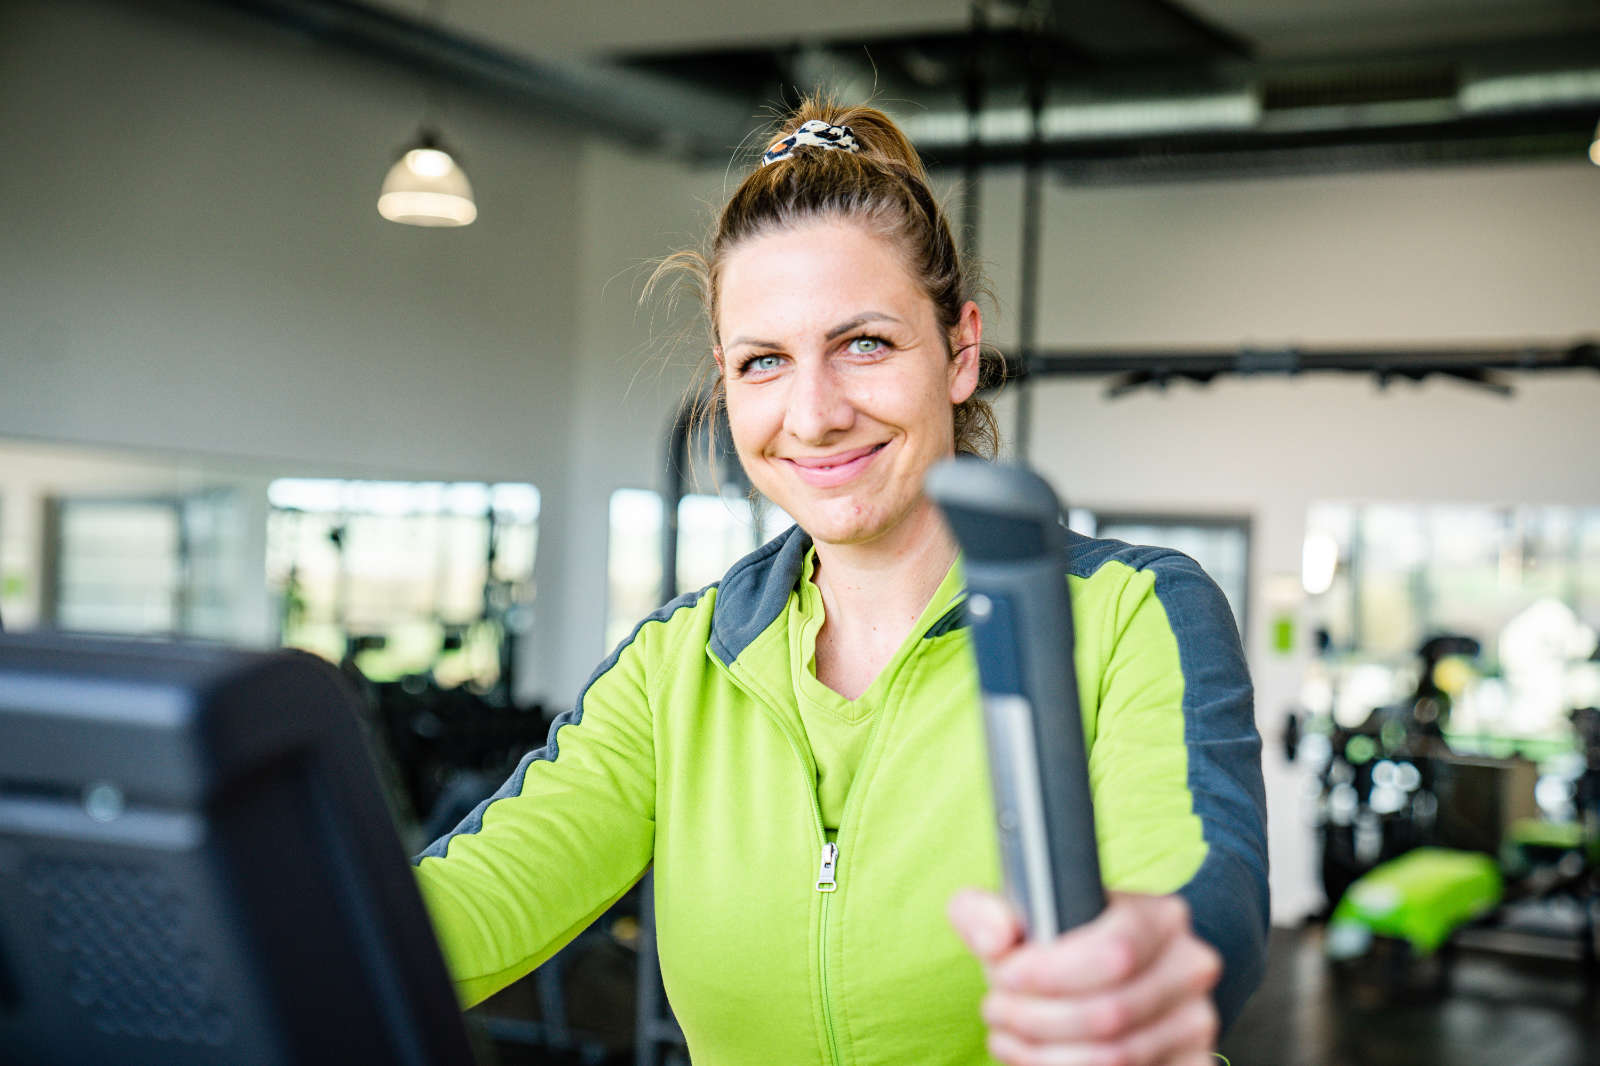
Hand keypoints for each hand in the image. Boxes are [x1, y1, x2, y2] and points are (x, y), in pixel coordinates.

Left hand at [948, 889, 1221, 1065]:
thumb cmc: (1057, 949)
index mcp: (1160, 918)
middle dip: (1033, 1018)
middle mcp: (1190, 968)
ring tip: (1008, 1036)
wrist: (1101, 981)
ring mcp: (1196, 1024)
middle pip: (1109, 1013)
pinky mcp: (1191, 1064)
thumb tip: (996, 940)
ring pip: (1113, 1058)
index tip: (1005, 976)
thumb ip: (985, 913)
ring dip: (1041, 1055)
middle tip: (996, 1010)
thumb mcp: (1019, 918)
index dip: (1048, 973)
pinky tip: (1035, 1060)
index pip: (1114, 952)